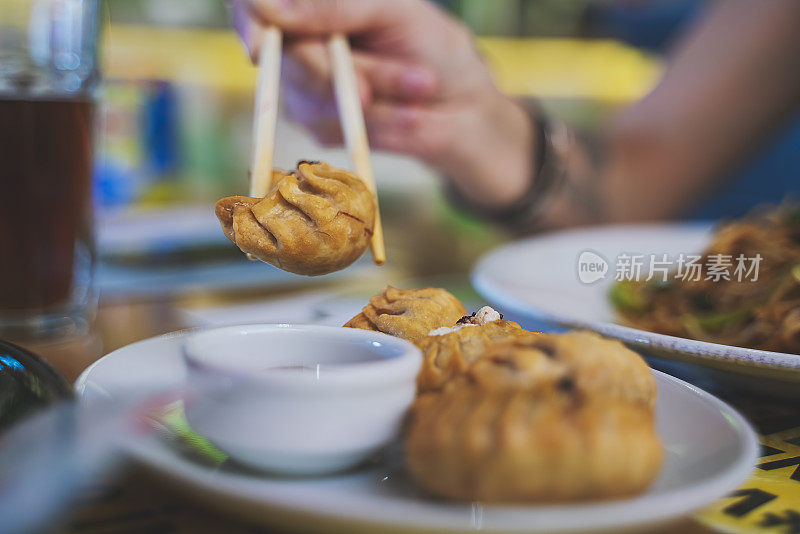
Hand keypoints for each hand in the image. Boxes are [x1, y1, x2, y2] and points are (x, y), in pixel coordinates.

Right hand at [233, 0, 533, 207]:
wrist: (467, 111)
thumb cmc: (435, 50)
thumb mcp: (395, 12)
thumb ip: (335, 7)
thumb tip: (270, 8)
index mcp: (317, 8)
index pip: (256, 7)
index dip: (248, 20)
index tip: (260, 43)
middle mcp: (302, 45)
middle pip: (284, 58)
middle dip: (342, 72)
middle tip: (394, 81)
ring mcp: (306, 90)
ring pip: (313, 98)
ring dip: (375, 96)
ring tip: (422, 87)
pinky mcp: (321, 128)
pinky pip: (334, 129)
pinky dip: (381, 123)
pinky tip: (412, 116)